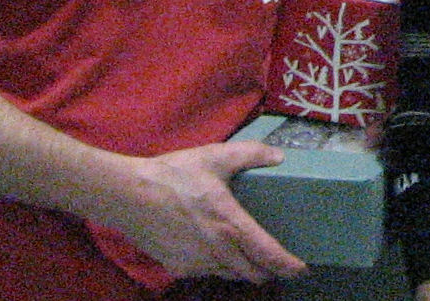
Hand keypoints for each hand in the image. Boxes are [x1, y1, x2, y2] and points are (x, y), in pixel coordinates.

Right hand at [99, 141, 305, 281]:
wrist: (128, 195)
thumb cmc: (172, 176)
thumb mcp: (214, 156)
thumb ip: (249, 154)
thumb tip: (278, 155)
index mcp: (230, 225)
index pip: (268, 254)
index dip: (288, 265)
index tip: (300, 269)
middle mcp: (217, 251)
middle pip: (253, 273)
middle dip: (268, 271)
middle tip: (277, 262)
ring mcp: (196, 264)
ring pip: (230, 275)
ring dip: (243, 269)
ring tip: (248, 256)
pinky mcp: (178, 268)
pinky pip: (206, 272)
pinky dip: (216, 266)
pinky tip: (213, 250)